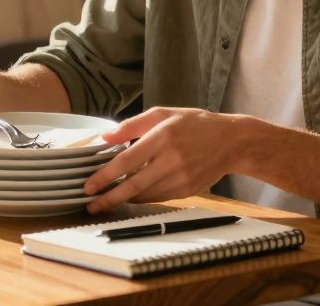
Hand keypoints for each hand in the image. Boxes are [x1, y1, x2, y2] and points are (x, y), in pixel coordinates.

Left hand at [82, 107, 238, 213]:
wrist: (231, 142)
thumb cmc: (194, 124)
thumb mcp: (163, 114)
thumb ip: (132, 125)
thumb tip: (105, 137)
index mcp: (162, 137)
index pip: (127, 160)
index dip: (105, 175)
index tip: (89, 185)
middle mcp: (171, 160)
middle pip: (133, 185)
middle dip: (109, 197)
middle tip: (91, 205)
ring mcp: (180, 177)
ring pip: (145, 194)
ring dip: (124, 199)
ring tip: (105, 201)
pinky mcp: (187, 190)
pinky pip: (158, 197)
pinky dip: (142, 198)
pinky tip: (131, 196)